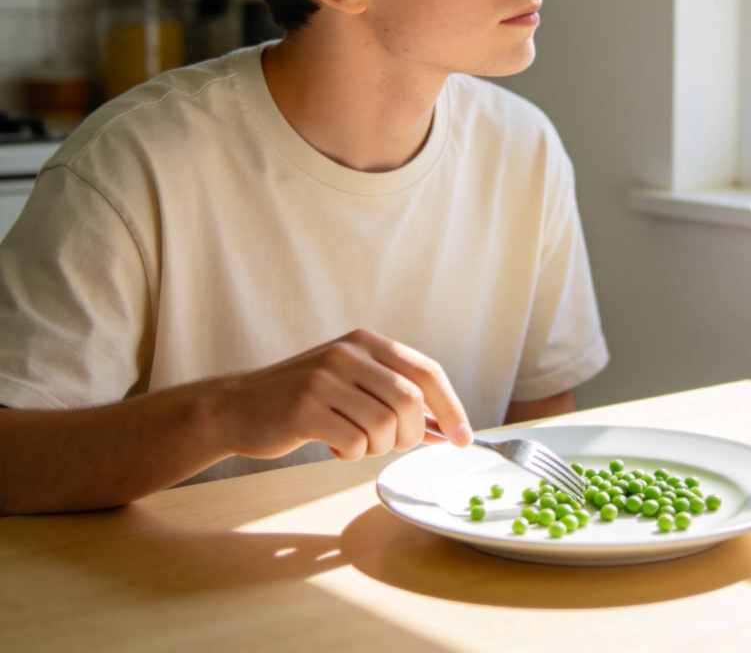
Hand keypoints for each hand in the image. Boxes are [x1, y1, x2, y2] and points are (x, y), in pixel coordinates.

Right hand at [213, 328, 472, 461]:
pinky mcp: (305, 408)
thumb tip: (446, 429)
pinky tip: (334, 446)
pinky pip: (353, 442)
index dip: (451, 406)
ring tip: (355, 443)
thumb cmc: (305, 400)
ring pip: (383, 426)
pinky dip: (351, 455)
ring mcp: (325, 378)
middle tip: (395, 446)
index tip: (465, 439)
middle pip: (409, 401)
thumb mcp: (353, 384)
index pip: (426, 371)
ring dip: (378, 447)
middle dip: (411, 434)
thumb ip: (396, 399)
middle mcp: (349, 353)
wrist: (238, 406)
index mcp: (367, 342)